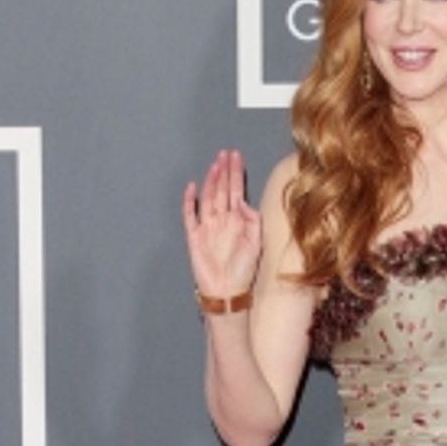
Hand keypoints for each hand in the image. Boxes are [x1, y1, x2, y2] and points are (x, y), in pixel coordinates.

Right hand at [183, 148, 260, 304]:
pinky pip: (190, 216)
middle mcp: (222, 221)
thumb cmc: (243, 272)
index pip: (236, 191)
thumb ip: (252, 221)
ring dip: (211, 180)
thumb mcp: (257, 244)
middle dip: (223, 171)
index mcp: (237, 221)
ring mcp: (207, 228)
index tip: (236, 157)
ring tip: (215, 164)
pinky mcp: (194, 237)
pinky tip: (192, 187)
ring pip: (208, 198)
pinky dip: (189, 201)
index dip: (236, 174)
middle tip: (225, 153)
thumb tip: (243, 202)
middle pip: (221, 190)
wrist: (227, 292)